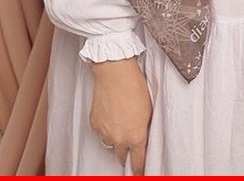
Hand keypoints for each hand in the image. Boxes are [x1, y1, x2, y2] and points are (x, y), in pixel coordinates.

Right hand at [89, 56, 151, 174]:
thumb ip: (144, 128)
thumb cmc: (134, 86)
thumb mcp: (148, 110)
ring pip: (110, 145)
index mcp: (136, 137)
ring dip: (115, 140)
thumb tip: (142, 138)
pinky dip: (105, 128)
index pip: (138, 162)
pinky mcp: (95, 124)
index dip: (139, 169)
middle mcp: (119, 139)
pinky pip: (101, 133)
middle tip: (129, 144)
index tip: (139, 172)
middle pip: (121, 156)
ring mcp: (105, 132)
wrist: (115, 72)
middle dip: (126, 152)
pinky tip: (110, 116)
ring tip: (120, 125)